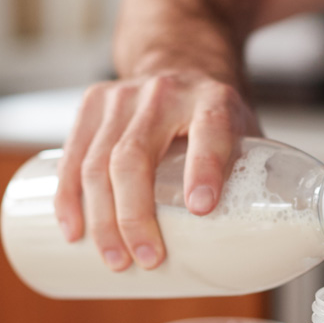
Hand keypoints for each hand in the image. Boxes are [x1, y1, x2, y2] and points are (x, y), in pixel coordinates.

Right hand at [54, 71, 259, 271]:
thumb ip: (250, 180)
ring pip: (98, 163)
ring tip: (116, 259)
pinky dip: (69, 198)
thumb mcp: (243, 134)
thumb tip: (254, 252)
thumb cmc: (213, 117)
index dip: (204, 168)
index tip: (202, 208)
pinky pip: (71, 156)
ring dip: (102, 219)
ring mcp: (122, 96)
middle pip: (135, 157)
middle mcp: (165, 93)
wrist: (180, 62)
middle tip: (148, 259)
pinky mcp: (92, 103)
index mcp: (213, 100)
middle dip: (135, 216)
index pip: (209, 130)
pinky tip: (73, 230)